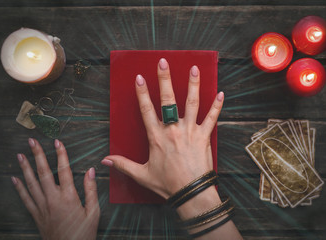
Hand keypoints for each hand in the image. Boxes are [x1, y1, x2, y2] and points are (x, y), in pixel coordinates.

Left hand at [12, 138, 99, 239]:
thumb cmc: (83, 233)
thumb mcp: (94, 212)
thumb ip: (91, 190)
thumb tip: (91, 171)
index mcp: (69, 197)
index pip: (64, 170)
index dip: (61, 154)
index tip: (57, 142)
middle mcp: (53, 199)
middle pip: (43, 172)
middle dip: (37, 155)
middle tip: (32, 142)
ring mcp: (42, 207)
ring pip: (31, 183)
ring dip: (25, 167)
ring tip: (20, 155)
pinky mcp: (36, 215)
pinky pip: (25, 199)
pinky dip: (19, 188)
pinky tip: (14, 179)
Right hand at [101, 58, 223, 198]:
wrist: (191, 192)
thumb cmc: (167, 184)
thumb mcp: (141, 174)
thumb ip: (123, 165)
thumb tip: (105, 160)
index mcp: (157, 137)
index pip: (146, 110)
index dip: (142, 93)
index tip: (139, 77)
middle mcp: (173, 130)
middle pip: (168, 100)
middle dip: (165, 79)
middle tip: (163, 62)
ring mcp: (190, 131)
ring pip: (192, 103)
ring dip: (193, 85)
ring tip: (194, 69)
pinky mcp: (204, 136)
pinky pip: (212, 118)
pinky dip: (216, 106)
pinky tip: (220, 93)